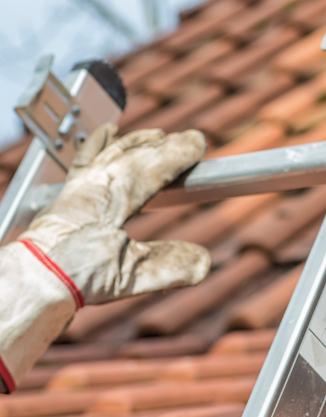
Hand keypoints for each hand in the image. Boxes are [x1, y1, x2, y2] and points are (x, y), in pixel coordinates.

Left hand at [0, 124, 211, 391]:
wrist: (31, 281)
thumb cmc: (73, 275)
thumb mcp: (129, 276)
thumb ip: (168, 266)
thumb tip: (204, 262)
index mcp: (109, 198)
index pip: (149, 167)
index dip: (176, 154)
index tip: (198, 142)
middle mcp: (90, 186)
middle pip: (130, 155)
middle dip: (161, 146)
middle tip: (186, 139)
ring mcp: (75, 189)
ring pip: (107, 154)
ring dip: (134, 143)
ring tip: (153, 135)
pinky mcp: (64, 198)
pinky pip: (83, 161)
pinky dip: (97, 145)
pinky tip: (103, 137)